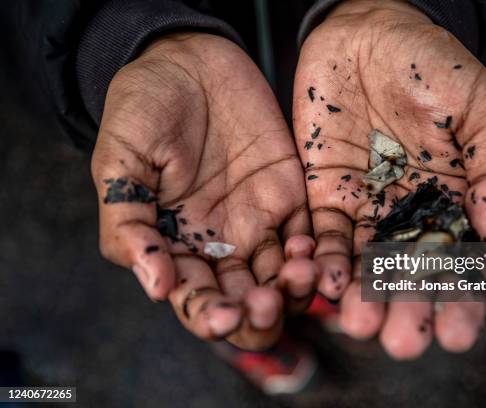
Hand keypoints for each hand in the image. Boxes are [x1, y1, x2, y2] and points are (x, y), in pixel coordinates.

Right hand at [92, 33, 316, 349]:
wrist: (187, 61)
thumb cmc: (143, 109)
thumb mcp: (119, 162)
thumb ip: (128, 224)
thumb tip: (156, 288)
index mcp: (176, 246)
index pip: (197, 301)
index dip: (211, 318)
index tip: (226, 317)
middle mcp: (221, 244)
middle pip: (248, 302)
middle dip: (260, 316)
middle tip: (265, 305)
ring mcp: (260, 222)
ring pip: (284, 277)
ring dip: (294, 289)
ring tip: (297, 275)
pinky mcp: (291, 195)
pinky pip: (311, 236)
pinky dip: (317, 253)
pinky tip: (314, 252)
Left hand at [293, 0, 485, 357]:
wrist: (371, 29)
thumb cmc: (432, 61)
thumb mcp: (480, 108)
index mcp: (452, 199)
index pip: (459, 260)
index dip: (461, 298)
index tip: (457, 329)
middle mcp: (407, 212)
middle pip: (408, 272)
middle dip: (405, 308)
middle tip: (404, 341)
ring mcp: (365, 205)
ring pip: (363, 263)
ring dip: (360, 296)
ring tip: (359, 324)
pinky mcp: (324, 190)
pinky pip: (323, 233)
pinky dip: (323, 259)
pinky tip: (324, 284)